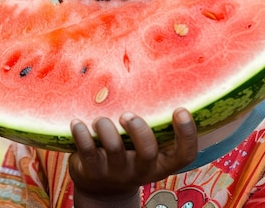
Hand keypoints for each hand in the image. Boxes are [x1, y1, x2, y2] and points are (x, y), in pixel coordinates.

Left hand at [69, 109, 197, 205]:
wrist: (101, 188)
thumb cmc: (129, 154)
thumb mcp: (144, 147)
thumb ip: (152, 126)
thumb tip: (153, 77)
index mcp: (161, 163)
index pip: (184, 154)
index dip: (187, 134)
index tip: (181, 110)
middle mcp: (142, 169)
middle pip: (148, 153)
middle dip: (139, 131)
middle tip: (127, 115)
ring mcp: (117, 173)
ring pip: (115, 150)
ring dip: (107, 129)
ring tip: (100, 120)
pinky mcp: (93, 172)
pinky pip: (87, 152)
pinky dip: (82, 134)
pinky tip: (77, 122)